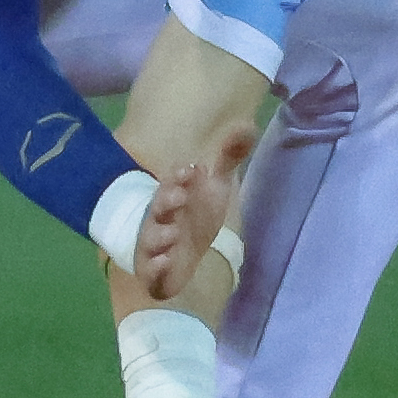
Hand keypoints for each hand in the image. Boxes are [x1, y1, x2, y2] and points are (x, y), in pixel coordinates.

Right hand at [131, 126, 253, 301]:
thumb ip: (228, 159)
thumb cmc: (197, 216)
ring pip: (149, 239)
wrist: (187, 258)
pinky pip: (150, 270)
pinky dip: (154, 267)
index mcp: (173, 196)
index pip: (171, 182)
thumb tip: (248, 126)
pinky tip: (166, 262)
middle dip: (165, 201)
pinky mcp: (155, 271)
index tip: (191, 170)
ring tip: (172, 234)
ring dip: (159, 235)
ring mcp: (155, 245)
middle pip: (157, 208)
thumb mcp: (216, 187)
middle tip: (180, 196)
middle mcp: (160, 219)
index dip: (178, 176)